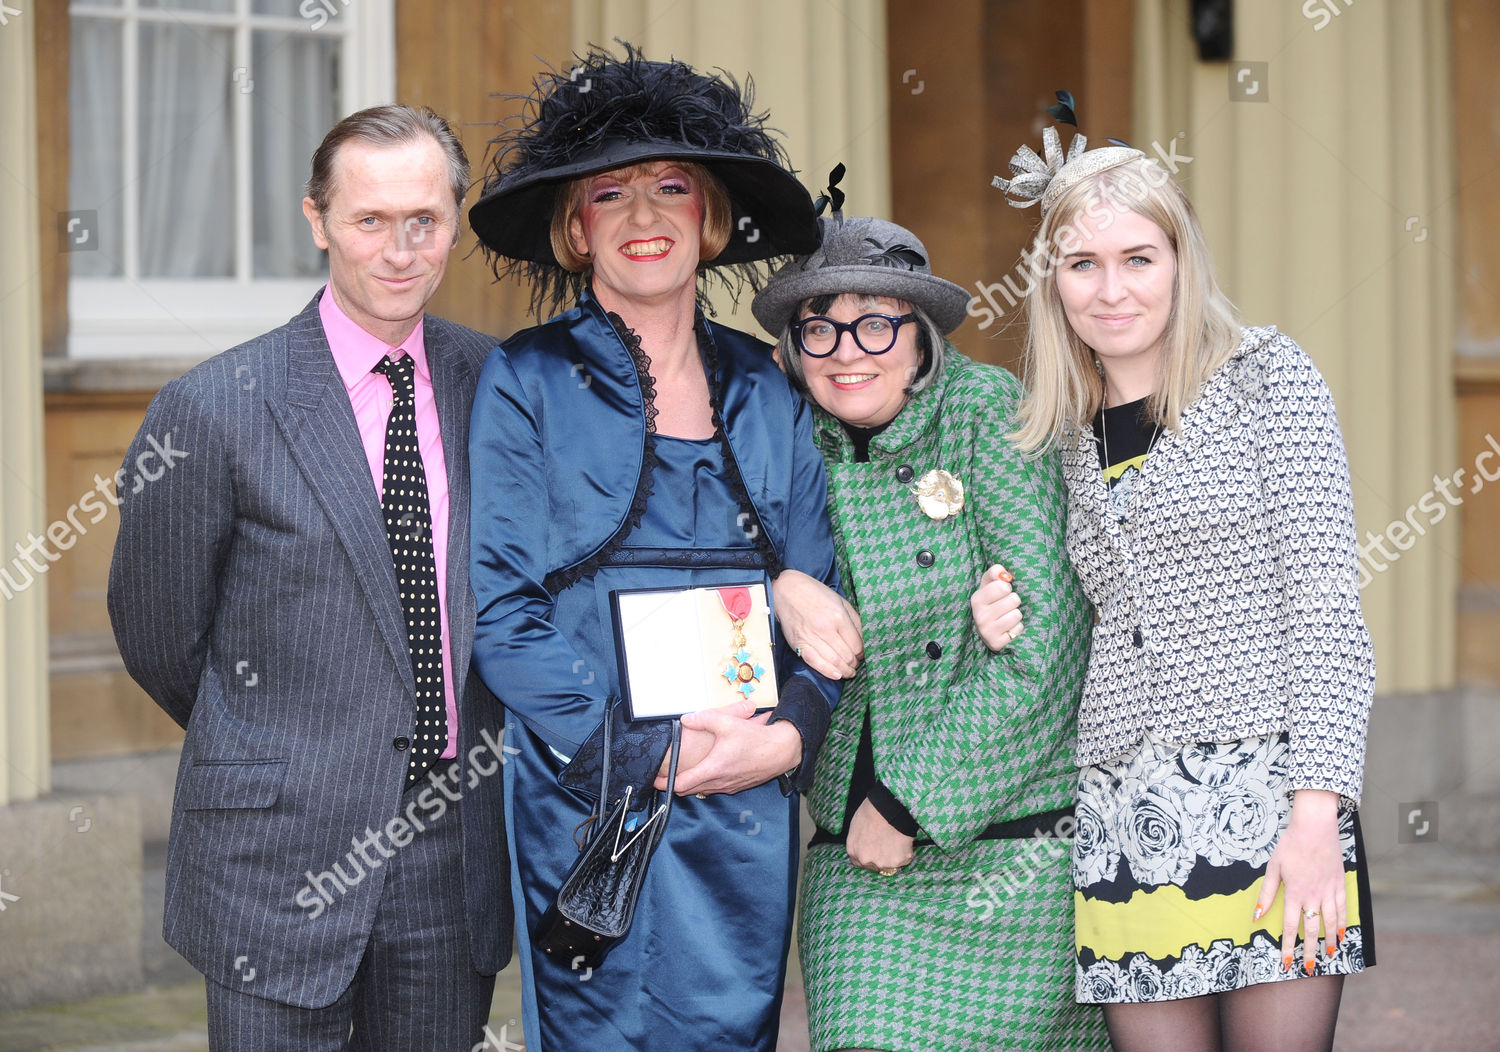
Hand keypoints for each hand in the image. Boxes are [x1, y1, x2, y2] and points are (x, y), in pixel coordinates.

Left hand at [654, 699, 802, 796]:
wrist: (781, 751)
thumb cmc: (756, 738)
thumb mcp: (728, 723)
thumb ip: (704, 719)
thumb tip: (685, 719)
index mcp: (713, 768)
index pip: (682, 783)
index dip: (666, 783)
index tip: (655, 781)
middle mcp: (719, 782)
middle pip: (689, 790)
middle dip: (674, 785)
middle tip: (662, 778)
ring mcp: (729, 786)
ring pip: (702, 790)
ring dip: (690, 784)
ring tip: (680, 775)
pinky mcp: (737, 786)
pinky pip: (715, 788)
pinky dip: (705, 783)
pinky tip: (705, 772)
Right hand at [772, 569, 863, 678]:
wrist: (787, 591)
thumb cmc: (815, 594)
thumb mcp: (841, 601)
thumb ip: (854, 620)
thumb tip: (864, 639)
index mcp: (838, 616)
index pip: (857, 645)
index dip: (862, 653)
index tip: (861, 655)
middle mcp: (825, 628)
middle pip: (847, 656)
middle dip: (854, 663)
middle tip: (855, 664)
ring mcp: (811, 637)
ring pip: (834, 662)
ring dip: (845, 671)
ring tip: (849, 672)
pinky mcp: (799, 644)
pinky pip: (816, 663)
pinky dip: (828, 672)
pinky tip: (837, 675)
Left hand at [846, 797, 915, 873]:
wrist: (888, 807)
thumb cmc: (871, 811)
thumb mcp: (856, 826)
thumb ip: (859, 842)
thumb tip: (865, 845)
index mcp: (853, 851)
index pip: (860, 863)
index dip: (870, 856)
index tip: (876, 850)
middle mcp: (866, 860)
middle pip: (875, 866)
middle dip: (881, 857)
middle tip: (887, 843)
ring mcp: (883, 862)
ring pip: (891, 864)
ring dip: (894, 855)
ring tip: (896, 839)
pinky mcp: (899, 860)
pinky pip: (905, 858)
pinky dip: (905, 851)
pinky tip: (903, 839)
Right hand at [971, 564, 1022, 650]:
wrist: (988, 632)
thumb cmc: (991, 604)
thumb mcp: (989, 586)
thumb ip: (995, 573)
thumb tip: (1003, 571)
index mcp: (976, 599)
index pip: (1003, 586)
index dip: (1007, 588)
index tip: (1002, 593)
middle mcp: (980, 616)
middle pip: (1013, 599)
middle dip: (1013, 601)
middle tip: (1006, 606)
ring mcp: (987, 631)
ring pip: (1017, 614)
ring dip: (1016, 615)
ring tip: (1007, 618)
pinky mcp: (996, 643)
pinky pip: (1018, 629)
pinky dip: (1017, 628)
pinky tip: (1008, 629)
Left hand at [1253, 789, 1346, 973]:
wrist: (1315, 826)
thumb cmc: (1291, 844)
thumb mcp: (1273, 867)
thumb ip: (1267, 893)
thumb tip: (1257, 916)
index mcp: (1295, 892)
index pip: (1291, 926)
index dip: (1289, 945)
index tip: (1288, 961)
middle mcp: (1314, 895)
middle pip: (1312, 929)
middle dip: (1309, 950)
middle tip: (1307, 968)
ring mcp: (1329, 890)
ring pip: (1331, 922)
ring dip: (1329, 941)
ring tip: (1328, 956)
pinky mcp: (1339, 884)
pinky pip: (1343, 909)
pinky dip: (1343, 924)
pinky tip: (1342, 934)